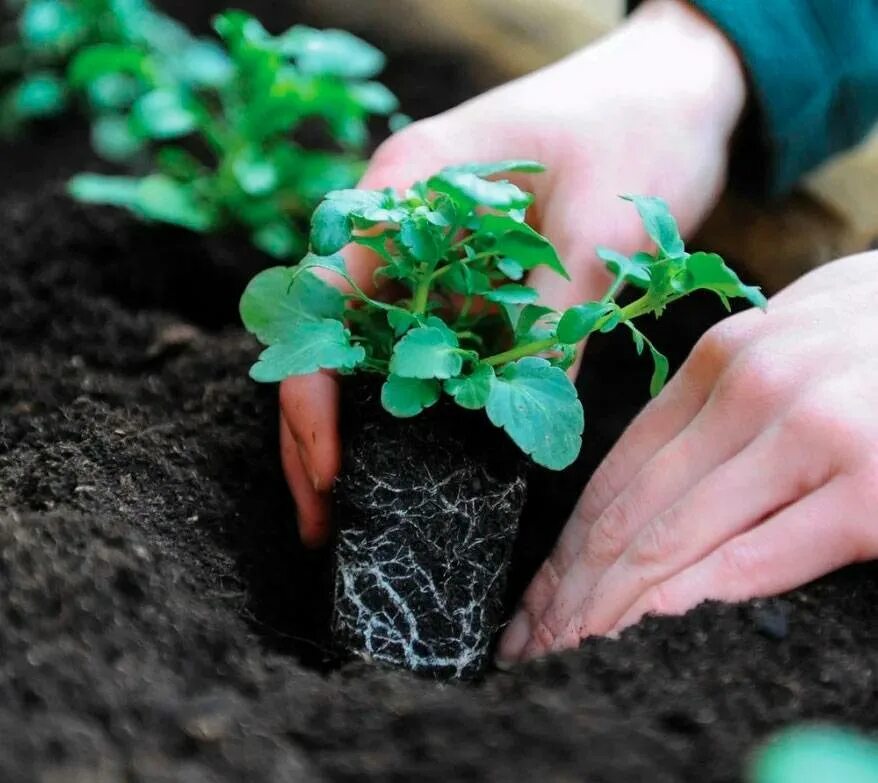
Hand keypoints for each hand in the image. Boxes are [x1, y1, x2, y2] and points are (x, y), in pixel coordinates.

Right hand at [280, 0, 746, 546]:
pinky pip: (425, 344)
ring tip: (359, 504)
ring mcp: (430, 248)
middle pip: (329, 334)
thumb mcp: (600, 226)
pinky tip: (422, 455)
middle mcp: (400, 220)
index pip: (322, 300)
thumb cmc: (636, 126)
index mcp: (405, 187)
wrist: (673, 86)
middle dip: (318, 428)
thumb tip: (521, 426)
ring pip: (371, 347)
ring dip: (362, 423)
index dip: (310, 392)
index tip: (328, 470)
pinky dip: (418, 400)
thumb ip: (552, 321)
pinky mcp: (467, 273)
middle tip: (325, 517)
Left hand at [499, 251, 877, 662]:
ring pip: (675, 537)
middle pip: (630, 510)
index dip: (566, 545)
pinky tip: (644, 633)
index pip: (616, 470)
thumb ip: (723, 403)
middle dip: (571, 588)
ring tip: (568, 652)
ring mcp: (811, 432)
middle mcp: (752, 387)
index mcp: (721, 358)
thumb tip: (656, 489)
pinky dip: (690, 599)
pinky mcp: (872, 489)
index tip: (536, 597)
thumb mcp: (792, 343)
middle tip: (532, 642)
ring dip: (610, 606)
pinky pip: (757, 558)